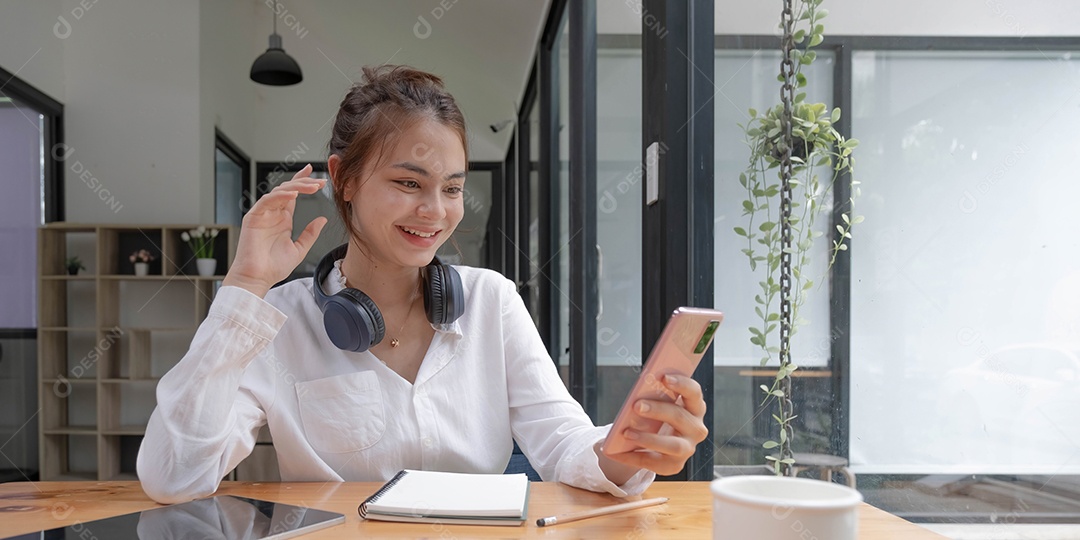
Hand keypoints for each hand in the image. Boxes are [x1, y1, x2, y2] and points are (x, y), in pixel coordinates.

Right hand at [222, 164, 327, 297]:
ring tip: (312, 187)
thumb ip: (310, 234)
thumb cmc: (274, 267)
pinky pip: (267, 201)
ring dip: (296, 187)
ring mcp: (262, 214)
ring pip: (279, 192)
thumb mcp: (299, 249)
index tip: (314, 173)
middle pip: (288, 190)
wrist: (258, 278)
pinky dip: (280, 196)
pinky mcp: (253, 217)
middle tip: (320, 182)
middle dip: (304, 183)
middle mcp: (273, 214)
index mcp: (283, 220)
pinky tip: (294, 195)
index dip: (302, 182)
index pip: (293, 195)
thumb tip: (322, 219)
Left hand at [600, 374, 708, 477]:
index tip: (664, 377)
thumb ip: (653, 398)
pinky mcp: (675, 465)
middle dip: (657, 410)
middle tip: (636, 405)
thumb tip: (636, 398)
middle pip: (679, 417)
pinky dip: (633, 456)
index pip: (694, 393)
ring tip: (626, 432)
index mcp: (695, 407)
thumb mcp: (658, 404)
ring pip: (673, 445)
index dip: (682, 384)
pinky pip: (654, 462)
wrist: (658, 443)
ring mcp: (688, 449)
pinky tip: (617, 452)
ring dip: (649, 438)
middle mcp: (696, 428)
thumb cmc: (658, 416)